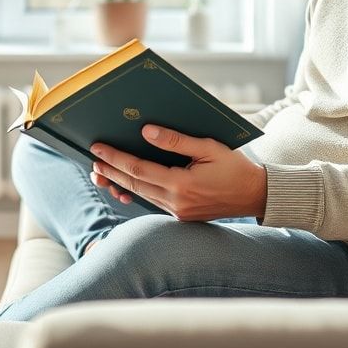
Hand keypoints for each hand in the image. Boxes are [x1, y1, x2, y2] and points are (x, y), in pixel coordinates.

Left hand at [89, 124, 266, 220]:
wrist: (255, 196)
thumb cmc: (234, 167)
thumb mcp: (208, 147)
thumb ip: (176, 140)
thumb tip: (145, 132)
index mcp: (182, 185)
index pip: (138, 169)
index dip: (115, 158)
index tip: (98, 147)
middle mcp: (176, 203)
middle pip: (133, 185)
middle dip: (111, 171)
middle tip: (92, 159)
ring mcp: (178, 212)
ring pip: (140, 195)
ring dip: (119, 183)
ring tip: (101, 172)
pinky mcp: (181, 216)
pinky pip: (152, 202)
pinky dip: (136, 192)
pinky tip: (124, 185)